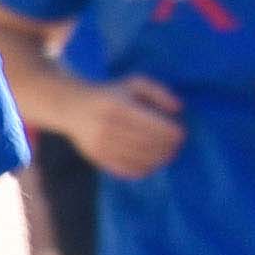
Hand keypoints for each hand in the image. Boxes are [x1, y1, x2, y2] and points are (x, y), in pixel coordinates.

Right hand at [66, 77, 183, 180]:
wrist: (72, 106)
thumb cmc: (111, 94)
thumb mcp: (135, 84)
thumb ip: (159, 92)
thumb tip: (178, 108)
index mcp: (118, 107)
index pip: (154, 127)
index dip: (172, 133)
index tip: (182, 134)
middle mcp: (108, 127)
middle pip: (148, 144)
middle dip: (168, 148)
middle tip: (177, 146)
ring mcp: (100, 144)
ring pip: (139, 159)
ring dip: (158, 160)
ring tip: (168, 155)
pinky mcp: (97, 157)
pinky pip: (125, 170)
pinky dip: (143, 170)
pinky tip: (152, 164)